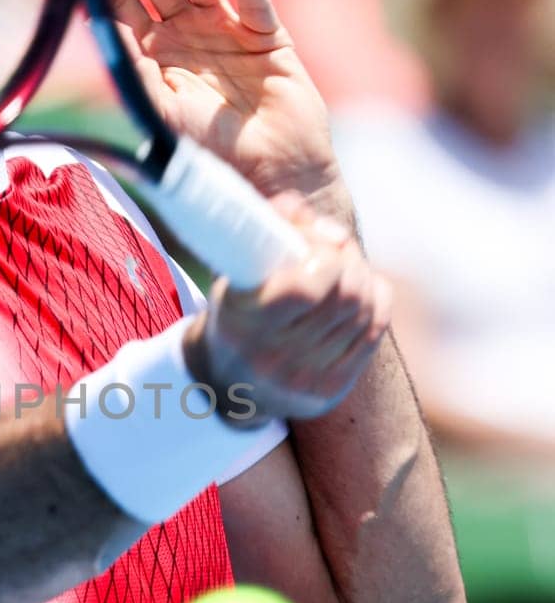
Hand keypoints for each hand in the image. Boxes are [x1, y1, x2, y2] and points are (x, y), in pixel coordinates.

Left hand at [101, 0, 345, 215]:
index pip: (124, 5)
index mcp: (156, 53)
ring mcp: (228, 31)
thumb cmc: (211, 154)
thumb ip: (132, 74)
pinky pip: (255, 7)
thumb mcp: (160, 114)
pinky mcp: (269, 39)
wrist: (270, 178)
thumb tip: (96, 34)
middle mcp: (189, 34)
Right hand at [183, 192, 393, 421]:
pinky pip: (375, 331)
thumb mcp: (237, 267)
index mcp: (243, 325)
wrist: (227, 382)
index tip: (315, 244)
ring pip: (363, 311)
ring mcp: (305, 378)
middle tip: (335, 249)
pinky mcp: (331, 388)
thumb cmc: (237, 309)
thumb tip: (307, 214)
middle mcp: (274, 358)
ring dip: (360, 278)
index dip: (324, 256)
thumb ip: (268, 227)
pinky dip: (375, 301)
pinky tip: (359, 292)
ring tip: (343, 269)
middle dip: (348, 260)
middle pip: (346, 296)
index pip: (307, 289)